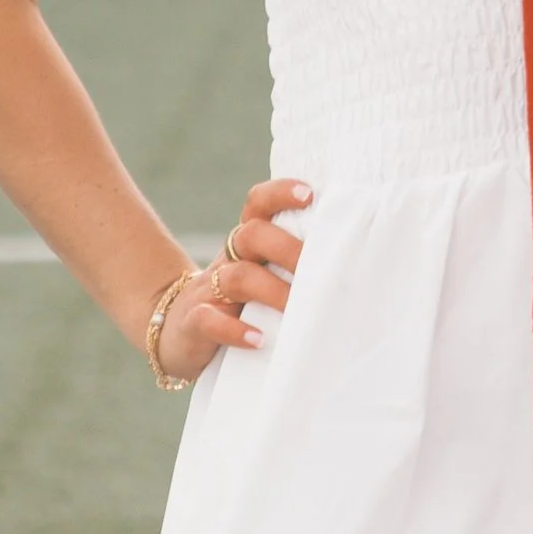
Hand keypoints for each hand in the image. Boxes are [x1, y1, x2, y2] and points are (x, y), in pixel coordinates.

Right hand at [153, 177, 312, 385]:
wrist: (177, 332)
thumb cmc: (239, 303)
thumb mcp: (262, 277)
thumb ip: (293, 266)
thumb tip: (355, 262)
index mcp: (247, 244)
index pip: (259, 205)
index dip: (281, 193)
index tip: (311, 194)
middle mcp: (228, 259)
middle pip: (251, 235)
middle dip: (287, 248)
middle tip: (317, 270)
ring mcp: (208, 290)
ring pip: (237, 277)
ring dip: (271, 290)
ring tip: (296, 308)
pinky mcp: (194, 323)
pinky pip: (209, 320)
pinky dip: (234, 330)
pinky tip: (258, 340)